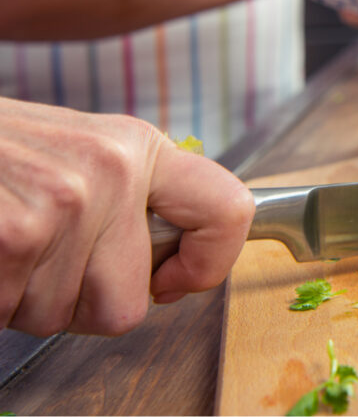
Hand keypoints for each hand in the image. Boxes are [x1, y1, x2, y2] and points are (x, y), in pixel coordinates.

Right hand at [0, 97, 253, 336]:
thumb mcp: (78, 154)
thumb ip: (131, 201)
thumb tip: (175, 268)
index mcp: (137, 147)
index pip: (228, 210)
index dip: (209, 265)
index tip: (174, 281)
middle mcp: (111, 170)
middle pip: (127, 304)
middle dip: (75, 301)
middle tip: (37, 255)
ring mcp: (63, 203)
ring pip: (60, 317)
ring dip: (24, 298)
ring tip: (5, 242)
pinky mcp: (16, 236)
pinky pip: (11, 314)